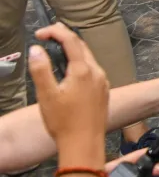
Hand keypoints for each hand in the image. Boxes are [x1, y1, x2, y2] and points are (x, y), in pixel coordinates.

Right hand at [29, 24, 108, 169]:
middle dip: (65, 38)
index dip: (56, 32)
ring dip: (74, 51)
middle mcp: (97, 72)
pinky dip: (81, 65)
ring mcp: (103, 81)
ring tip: (57, 52)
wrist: (84, 144)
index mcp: (83, 70)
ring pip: (88, 59)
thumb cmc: (63, 122)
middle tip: (48, 36)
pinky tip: (71, 74)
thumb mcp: (46, 95)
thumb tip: (37, 49)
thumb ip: (41, 70)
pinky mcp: (103, 91)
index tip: (40, 33)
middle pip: (82, 47)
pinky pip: (93, 71)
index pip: (71, 40)